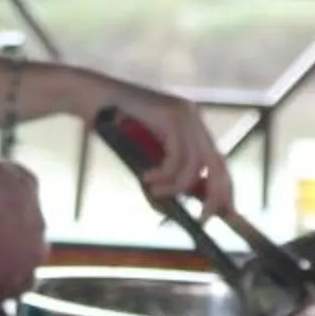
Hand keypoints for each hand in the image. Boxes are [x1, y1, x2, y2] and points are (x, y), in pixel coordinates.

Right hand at [94, 85, 233, 213]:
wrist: (90, 96)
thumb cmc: (112, 128)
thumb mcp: (145, 157)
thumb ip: (167, 175)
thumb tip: (183, 204)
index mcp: (192, 127)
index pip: (219, 163)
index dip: (225, 191)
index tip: (223, 214)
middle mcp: (194, 118)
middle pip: (219, 165)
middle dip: (215, 196)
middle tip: (202, 219)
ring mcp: (185, 114)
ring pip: (196, 165)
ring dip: (175, 186)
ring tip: (153, 190)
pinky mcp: (172, 114)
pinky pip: (178, 157)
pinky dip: (164, 174)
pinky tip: (146, 176)